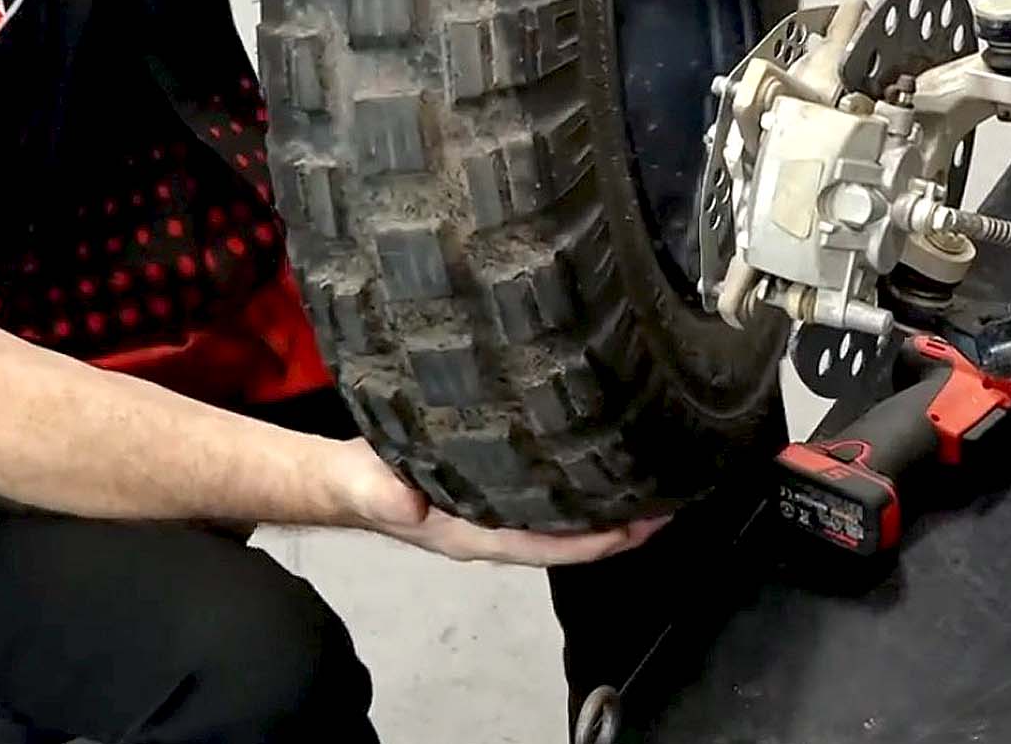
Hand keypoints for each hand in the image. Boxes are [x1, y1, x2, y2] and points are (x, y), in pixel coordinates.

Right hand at [332, 439, 667, 565]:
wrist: (344, 479)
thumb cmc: (358, 483)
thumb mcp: (366, 484)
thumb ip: (385, 492)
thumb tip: (410, 503)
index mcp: (474, 534)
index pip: (545, 547)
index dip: (591, 544)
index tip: (634, 530)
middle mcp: (494, 526)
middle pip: (567, 536)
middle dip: (617, 527)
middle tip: (665, 506)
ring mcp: (496, 510)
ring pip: (563, 517)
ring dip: (606, 506)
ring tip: (652, 486)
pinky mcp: (494, 484)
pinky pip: (549, 494)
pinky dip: (582, 485)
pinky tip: (606, 464)